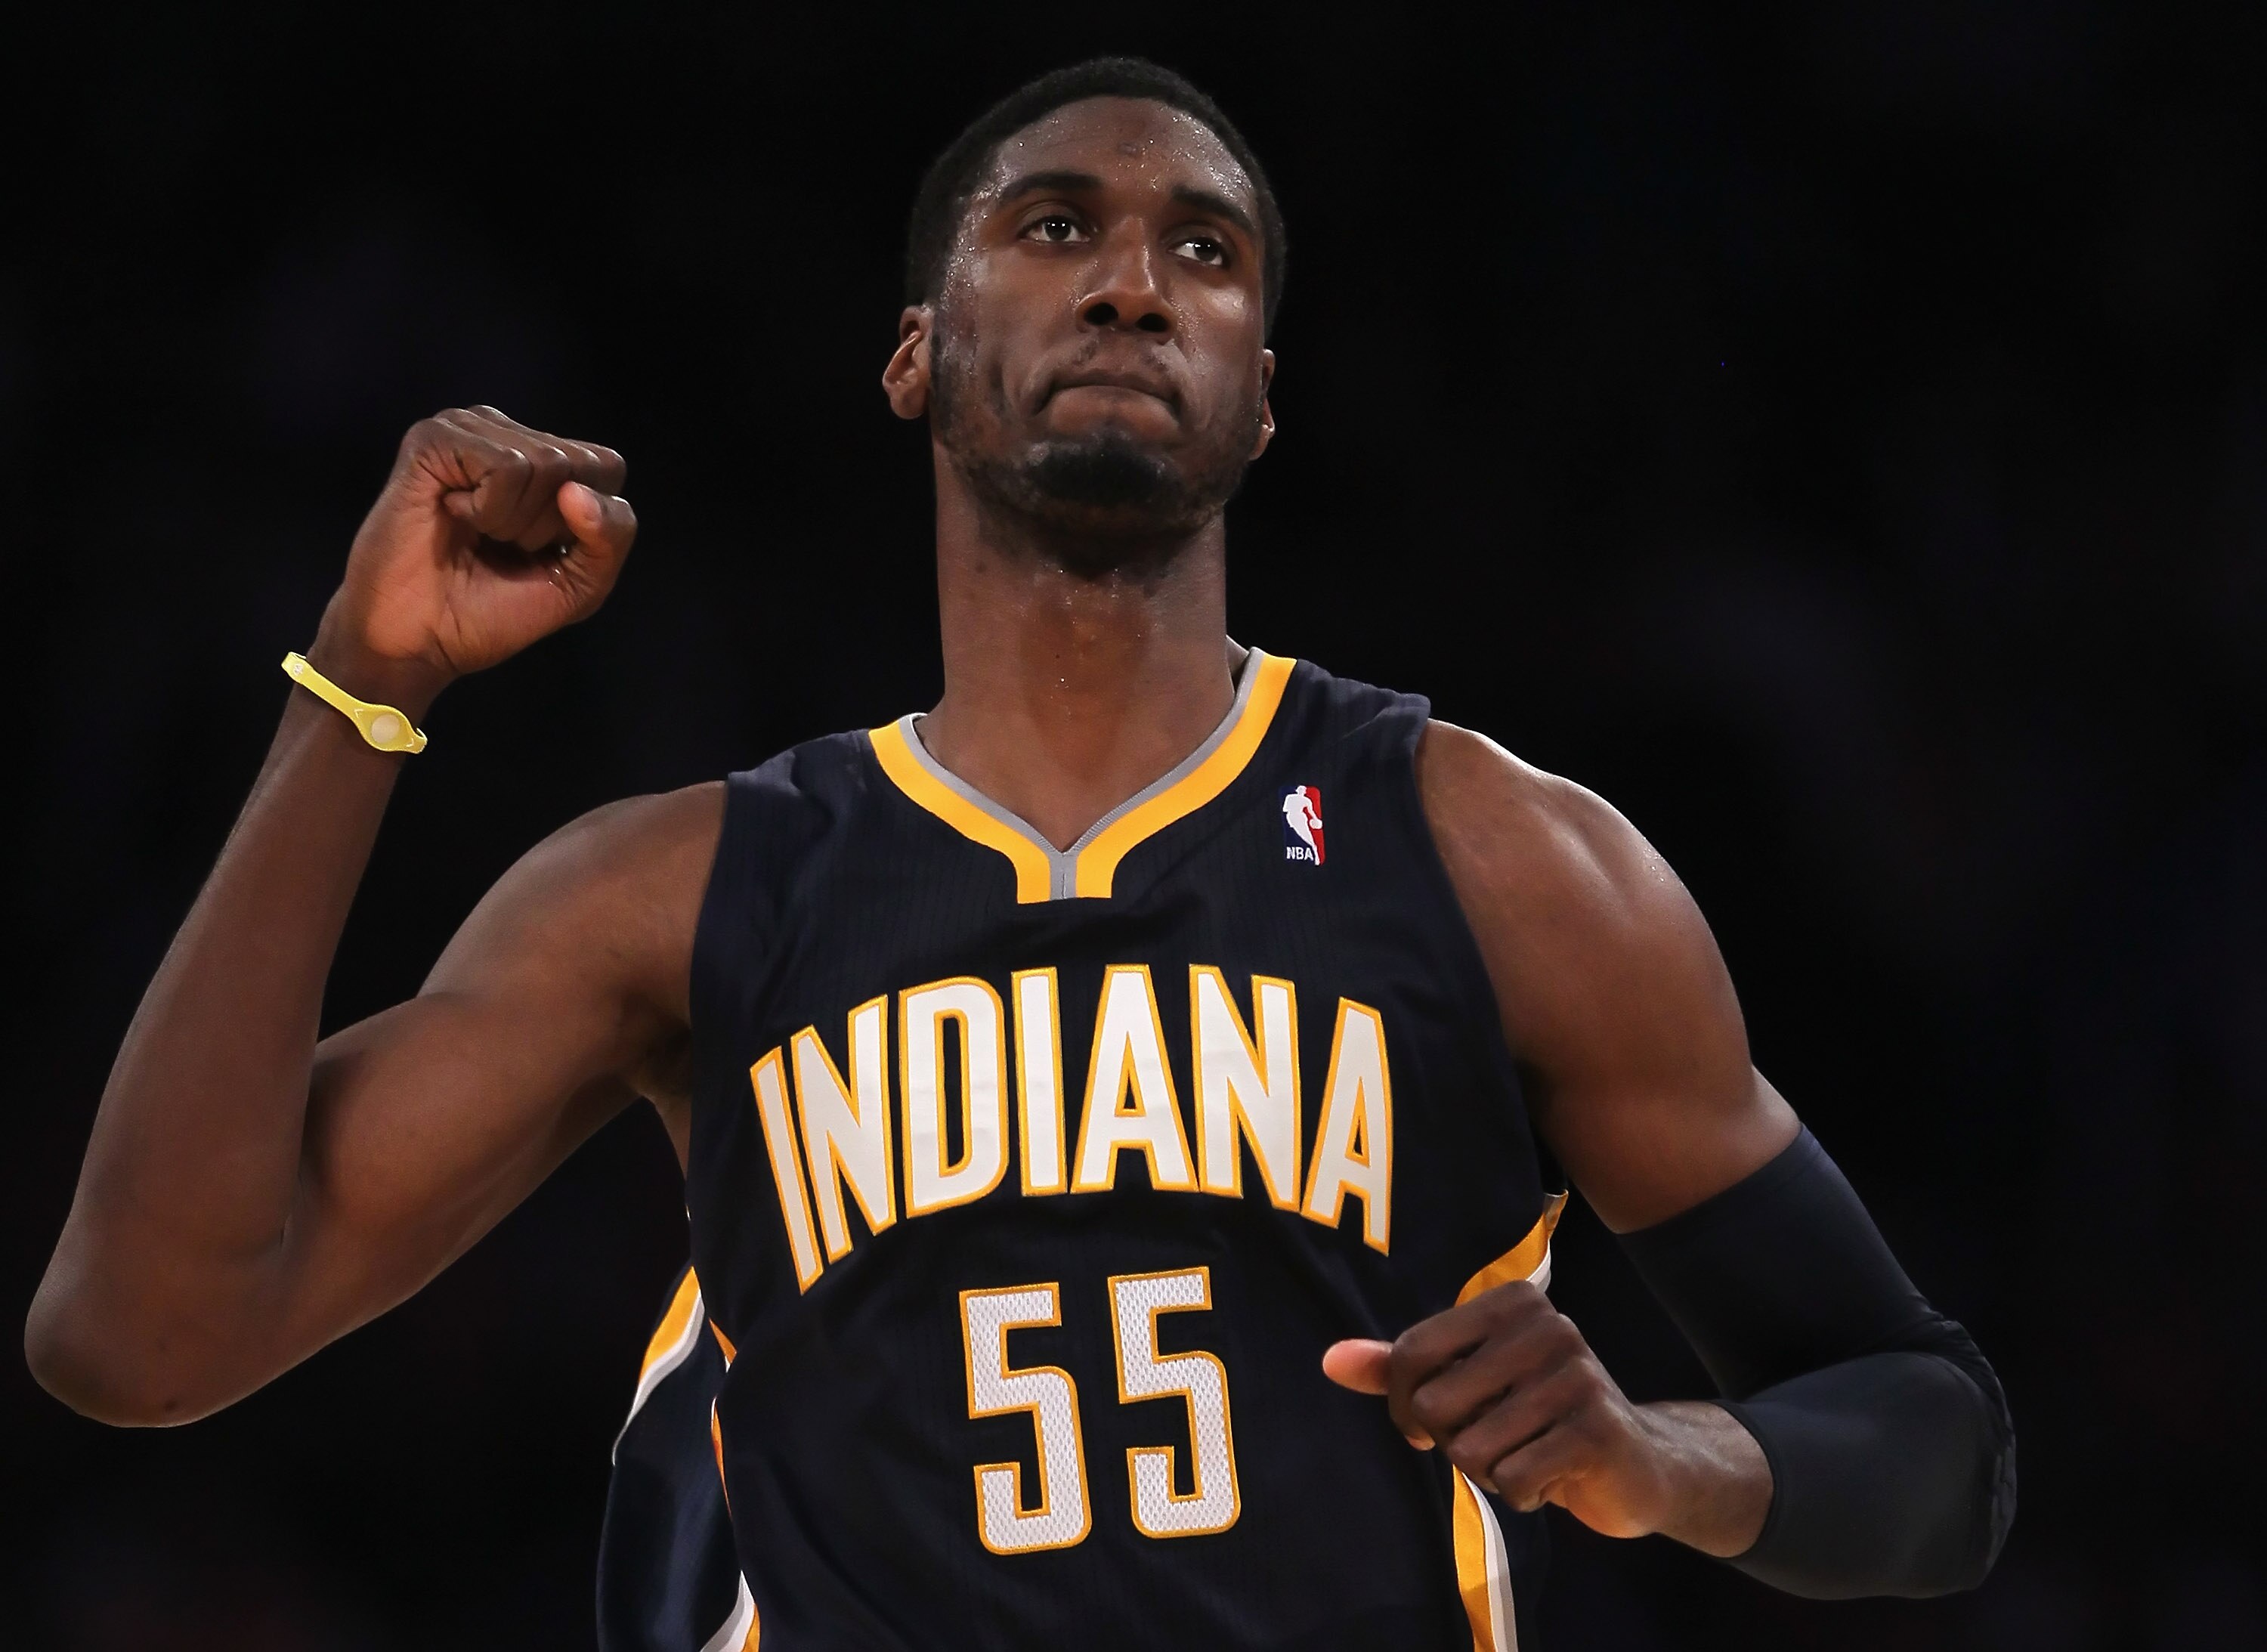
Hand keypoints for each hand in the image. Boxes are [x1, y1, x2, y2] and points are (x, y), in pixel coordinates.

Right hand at [313, 406, 637, 708]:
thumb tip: (578, 490)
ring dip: (515, 522)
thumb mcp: (580, 584)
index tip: (537, 553)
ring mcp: (469, 430)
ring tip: (473, 533)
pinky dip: (489, 510)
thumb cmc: (490, 612)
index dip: (586, 527)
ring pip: (547, 463)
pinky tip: (452, 516)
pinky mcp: (435, 438)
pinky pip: (507, 467)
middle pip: (581, 465)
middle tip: (498, 545)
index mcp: (543, 461)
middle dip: (549, 526)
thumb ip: (611, 536)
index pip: (607, 467)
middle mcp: (508, 435)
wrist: (418, 640)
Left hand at [1322, 1281, 1769, 1554]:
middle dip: (1451, 1442)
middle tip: (1493, 1440)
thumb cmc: (1533, 1416)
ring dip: (1489, 1472)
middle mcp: (1548, 1326)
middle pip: (1435, 1406)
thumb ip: (1399, 1368)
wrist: (1636, 1463)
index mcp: (1510, 1302)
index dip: (1405, 1404)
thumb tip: (1330, 1360)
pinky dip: (1521, 1494)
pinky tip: (1550, 1477)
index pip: (1410, 1354)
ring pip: (1472, 1450)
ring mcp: (1577, 1377)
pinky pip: (1513, 1480)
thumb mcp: (1467, 1383)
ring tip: (1526, 1455)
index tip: (1428, 1422)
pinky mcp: (1597, 1431)